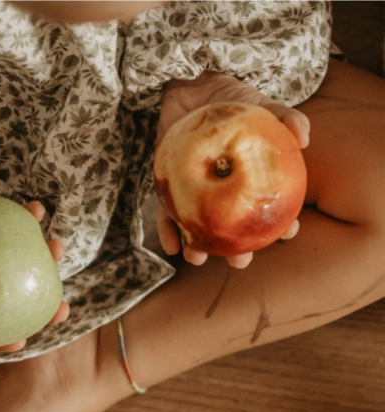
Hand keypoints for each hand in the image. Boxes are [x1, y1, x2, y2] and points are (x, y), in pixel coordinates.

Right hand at [0, 195, 68, 351]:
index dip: (3, 341)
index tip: (18, 342)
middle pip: (21, 304)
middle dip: (45, 310)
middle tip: (60, 310)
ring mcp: (2, 260)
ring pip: (30, 266)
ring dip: (47, 258)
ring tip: (56, 247)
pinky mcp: (4, 234)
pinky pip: (21, 228)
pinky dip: (29, 218)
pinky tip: (36, 209)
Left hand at [156, 72, 309, 268]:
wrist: (190, 88)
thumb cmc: (230, 101)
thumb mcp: (261, 106)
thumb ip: (285, 117)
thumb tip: (304, 137)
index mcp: (248, 183)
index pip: (268, 210)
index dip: (281, 224)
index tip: (288, 233)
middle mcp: (222, 195)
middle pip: (231, 231)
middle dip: (237, 252)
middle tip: (241, 262)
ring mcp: (194, 195)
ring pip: (197, 229)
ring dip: (197, 249)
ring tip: (198, 259)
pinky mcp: (169, 190)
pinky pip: (166, 215)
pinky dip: (168, 232)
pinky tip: (171, 246)